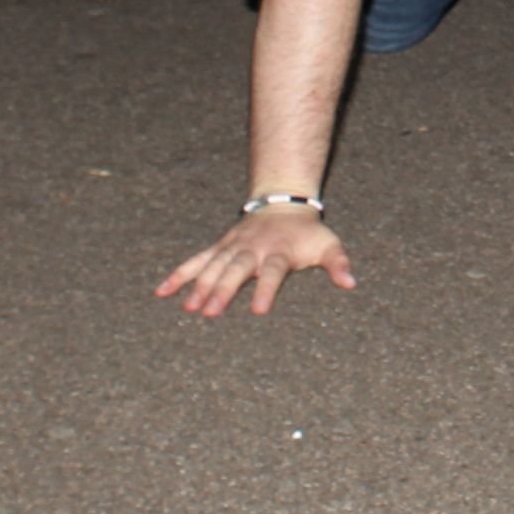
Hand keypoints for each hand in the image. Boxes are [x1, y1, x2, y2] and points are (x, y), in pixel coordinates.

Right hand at [156, 206, 355, 317]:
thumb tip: (351, 283)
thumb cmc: (306, 232)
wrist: (283, 201)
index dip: (267, 289)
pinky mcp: (220, 246)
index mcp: (279, 251)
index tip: (259, 312)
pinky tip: (162, 291)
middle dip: (224, 289)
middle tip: (210, 312)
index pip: (273, 271)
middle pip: (237, 269)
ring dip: (201, 285)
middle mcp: (253, 248)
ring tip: (188, 308)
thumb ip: (338, 263)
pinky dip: (180, 274)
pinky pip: (197, 260)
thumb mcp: (327, 243)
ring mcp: (233, 246)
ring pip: (215, 265)